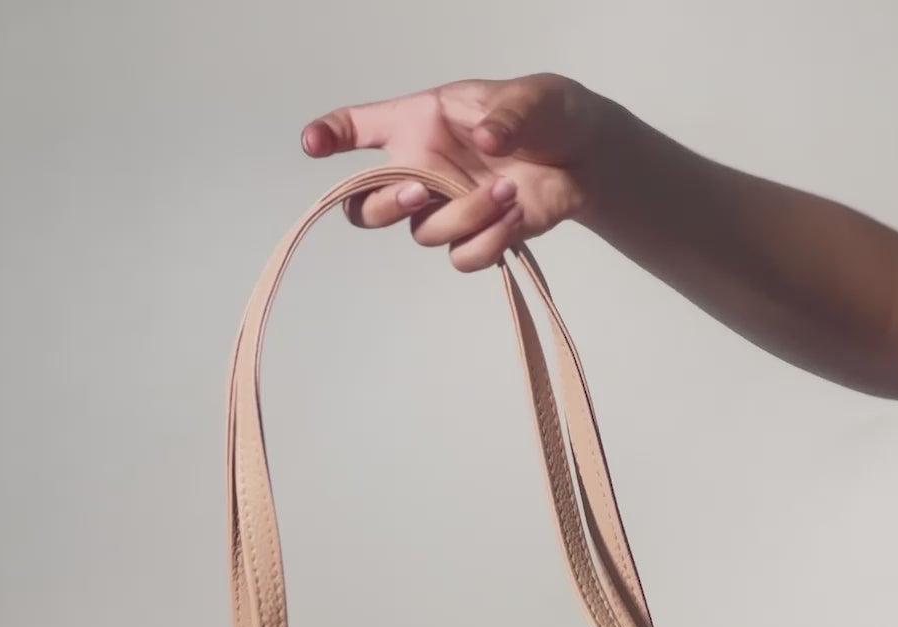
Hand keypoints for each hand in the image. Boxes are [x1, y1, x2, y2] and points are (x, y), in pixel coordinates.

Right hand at [301, 74, 605, 271]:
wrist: (585, 157)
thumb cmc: (546, 114)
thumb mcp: (532, 98)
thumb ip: (506, 115)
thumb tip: (487, 139)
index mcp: (420, 124)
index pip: (360, 127)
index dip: (330, 134)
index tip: (313, 143)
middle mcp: (423, 169)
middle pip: (368, 206)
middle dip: (384, 204)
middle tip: (421, 190)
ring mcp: (445, 209)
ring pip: (423, 234)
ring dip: (464, 216)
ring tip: (507, 191)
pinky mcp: (475, 238)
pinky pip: (462, 257)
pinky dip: (489, 241)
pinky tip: (516, 215)